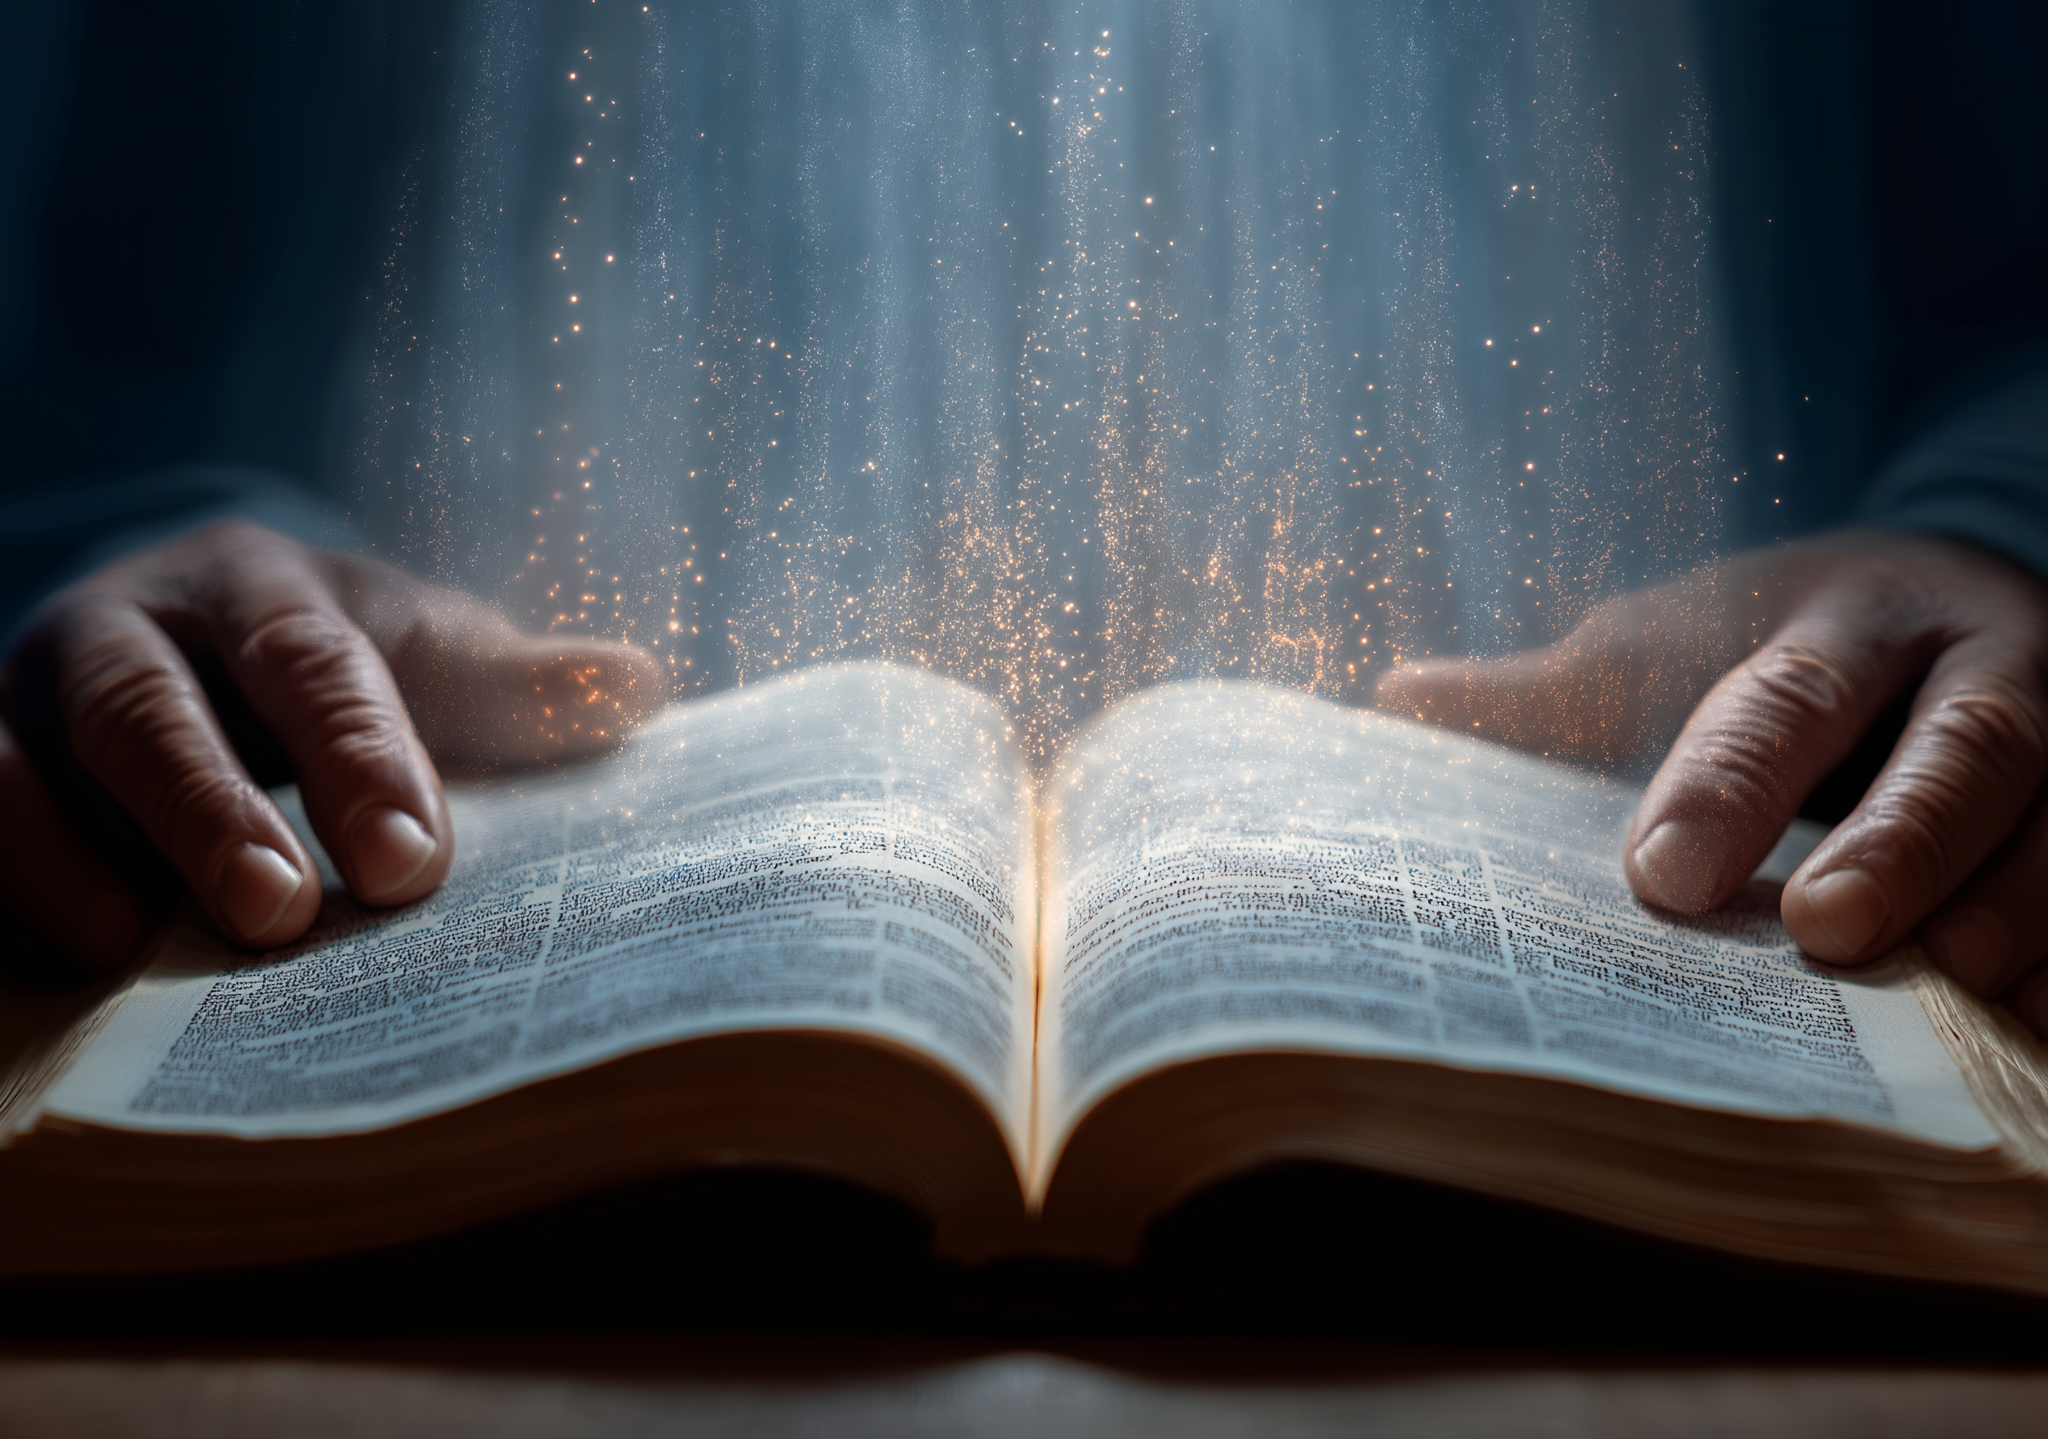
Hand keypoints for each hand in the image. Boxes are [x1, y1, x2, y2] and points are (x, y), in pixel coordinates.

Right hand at [0, 521, 665, 969]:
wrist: (197, 637)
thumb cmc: (336, 662)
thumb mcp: (423, 658)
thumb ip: (512, 687)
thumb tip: (636, 686)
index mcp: (264, 587)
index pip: (312, 661)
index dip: (359, 756)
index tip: (412, 860)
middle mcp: (130, 627)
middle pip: (149, 706)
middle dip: (208, 807)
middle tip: (278, 913)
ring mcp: (31, 698)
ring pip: (16, 758)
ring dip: (66, 851)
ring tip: (131, 948)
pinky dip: (1, 877)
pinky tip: (64, 958)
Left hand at [1376, 531, 2047, 1033]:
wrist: (1946, 603)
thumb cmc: (1782, 649)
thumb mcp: (1674, 641)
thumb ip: (1555, 690)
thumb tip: (1395, 698)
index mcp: (1850, 616)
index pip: (1785, 699)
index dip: (1728, 784)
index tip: (1663, 876)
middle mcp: (1984, 661)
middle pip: (1965, 746)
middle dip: (1902, 836)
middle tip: (1829, 929)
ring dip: (2023, 897)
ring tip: (1963, 984)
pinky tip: (2036, 1018)